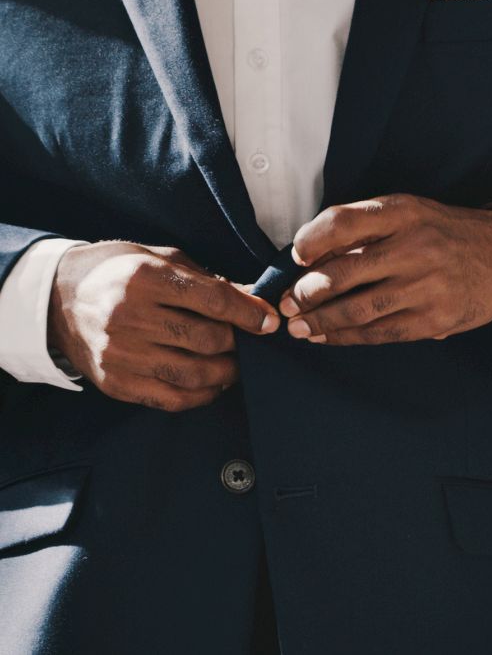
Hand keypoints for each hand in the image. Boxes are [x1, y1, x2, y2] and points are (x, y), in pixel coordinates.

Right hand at [48, 241, 279, 410]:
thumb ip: (206, 280)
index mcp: (143, 277)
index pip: (212, 300)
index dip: (249, 313)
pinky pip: (171, 399)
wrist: (56, 300)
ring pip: (194, 374)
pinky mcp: (115, 383)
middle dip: (239, 343)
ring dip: (227, 372)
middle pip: (207, 339)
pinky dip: (202, 395)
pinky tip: (213, 384)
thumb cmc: (114, 271)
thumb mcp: (158, 258)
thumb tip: (253, 299)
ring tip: (235, 363)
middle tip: (251, 341)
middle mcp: (129, 316)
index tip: (269, 321)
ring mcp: (120, 354)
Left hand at [279, 194, 491, 345]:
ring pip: (358, 309)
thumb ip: (364, 228)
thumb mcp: (408, 212)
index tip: (296, 256)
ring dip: (320, 321)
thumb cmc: (441, 232)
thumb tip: (312, 255)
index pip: (344, 222)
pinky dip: (346, 337)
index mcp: (402, 214)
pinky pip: (379, 333)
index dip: (312, 240)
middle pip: (345, 272)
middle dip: (307, 292)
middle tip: (287, 302)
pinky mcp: (432, 321)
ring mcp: (425, 287)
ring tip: (298, 326)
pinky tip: (326, 337)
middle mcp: (413, 248)